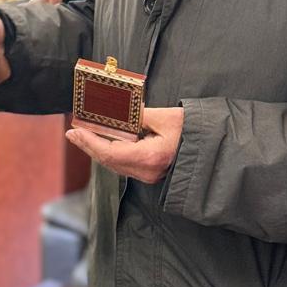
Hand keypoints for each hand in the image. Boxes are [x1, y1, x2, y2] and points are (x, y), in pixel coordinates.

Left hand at [65, 106, 183, 183]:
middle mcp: (146, 171)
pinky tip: (102, 143)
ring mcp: (149, 175)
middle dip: (89, 146)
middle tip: (73, 133)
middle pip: (109, 161)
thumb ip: (139, 115)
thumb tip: (116, 111)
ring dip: (97, 150)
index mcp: (149, 157)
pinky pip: (124, 165)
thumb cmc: (194, 131)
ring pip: (115, 165)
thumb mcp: (167, 117)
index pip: (110, 152)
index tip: (75, 131)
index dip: (90, 142)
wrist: (213, 149)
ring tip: (83, 137)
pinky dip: (110, 153)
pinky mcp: (151, 173)